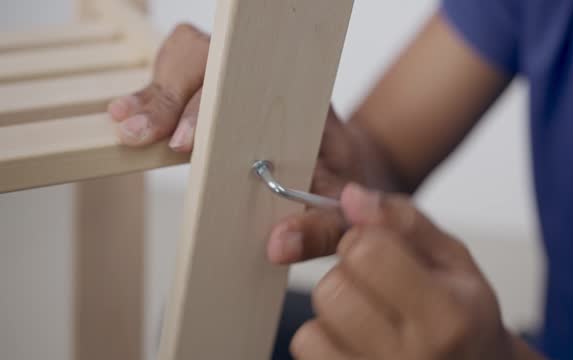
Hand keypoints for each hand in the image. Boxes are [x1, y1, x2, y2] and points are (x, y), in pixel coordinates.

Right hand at [108, 24, 404, 265]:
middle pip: (210, 58)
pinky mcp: (220, 102)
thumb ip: (321, 226)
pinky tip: (131, 119)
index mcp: (303, 103)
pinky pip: (181, 77)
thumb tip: (278, 243)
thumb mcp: (346, 211)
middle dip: (170, 95)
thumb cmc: (348, 187)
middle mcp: (270, 85)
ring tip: (127, 126)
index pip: (251, 84)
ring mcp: (243, 88)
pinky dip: (154, 93)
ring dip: (156, 91)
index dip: (211, 108)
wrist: (353, 173)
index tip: (186, 143)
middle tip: (139, 133)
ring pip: (190, 57)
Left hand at [290, 183, 518, 359]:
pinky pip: (306, 348)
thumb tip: (351, 197)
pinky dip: (322, 337)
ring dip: (334, 309)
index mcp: (447, 315)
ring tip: (369, 315)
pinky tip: (355, 338)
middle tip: (376, 286)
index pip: (366, 253)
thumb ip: (402, 220)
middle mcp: (413, 357)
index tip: (379, 249)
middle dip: (347, 275)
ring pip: (314, 323)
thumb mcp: (452, 259)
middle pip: (333, 289)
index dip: (364, 240)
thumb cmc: (462, 315)